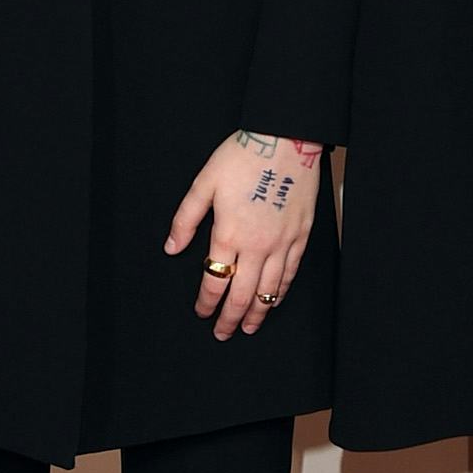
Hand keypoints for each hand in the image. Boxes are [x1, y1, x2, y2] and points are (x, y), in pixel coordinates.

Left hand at [165, 128, 323, 338]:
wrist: (286, 138)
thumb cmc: (243, 156)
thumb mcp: (203, 184)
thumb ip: (185, 220)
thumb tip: (172, 248)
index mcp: (228, 234)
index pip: (215, 282)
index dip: (206, 303)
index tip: (201, 313)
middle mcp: (257, 246)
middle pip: (242, 296)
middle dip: (229, 319)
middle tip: (222, 333)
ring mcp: (282, 243)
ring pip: (268, 291)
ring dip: (257, 314)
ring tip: (248, 328)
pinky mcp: (301, 236)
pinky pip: (290, 274)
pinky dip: (280, 292)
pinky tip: (274, 301)